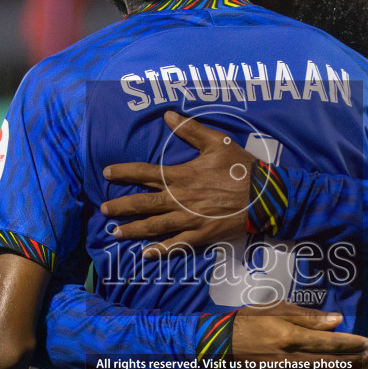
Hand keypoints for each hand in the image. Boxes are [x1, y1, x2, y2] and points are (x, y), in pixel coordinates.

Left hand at [101, 111, 255, 256]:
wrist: (264, 196)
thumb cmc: (242, 168)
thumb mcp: (217, 142)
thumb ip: (190, 129)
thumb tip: (167, 114)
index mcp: (181, 175)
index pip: (144, 172)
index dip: (123, 172)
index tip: (107, 173)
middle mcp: (179, 199)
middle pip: (142, 203)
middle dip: (121, 207)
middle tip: (103, 210)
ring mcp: (188, 219)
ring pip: (154, 226)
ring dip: (132, 229)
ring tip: (115, 233)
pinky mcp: (200, 235)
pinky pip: (175, 245)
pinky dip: (160, 251)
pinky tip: (145, 254)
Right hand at [232, 300, 367, 368]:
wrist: (220, 347)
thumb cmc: (249, 321)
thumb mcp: (276, 308)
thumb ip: (308, 317)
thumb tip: (336, 322)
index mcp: (288, 336)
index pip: (328, 342)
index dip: (351, 344)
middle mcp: (289, 358)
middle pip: (331, 363)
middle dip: (356, 362)